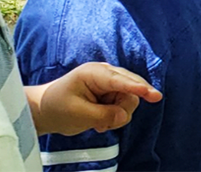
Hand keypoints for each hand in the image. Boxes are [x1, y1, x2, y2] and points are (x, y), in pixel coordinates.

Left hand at [28, 63, 162, 135]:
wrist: (46, 109)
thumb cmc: (57, 107)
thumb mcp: (78, 114)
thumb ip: (103, 116)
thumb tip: (124, 116)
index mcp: (94, 73)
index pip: (120, 80)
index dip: (137, 88)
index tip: (154, 95)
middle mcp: (106, 74)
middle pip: (131, 90)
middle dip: (124, 109)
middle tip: (105, 125)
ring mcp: (111, 82)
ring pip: (130, 99)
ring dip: (118, 115)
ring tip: (99, 124)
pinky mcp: (112, 92)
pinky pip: (125, 105)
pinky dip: (116, 116)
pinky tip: (102, 122)